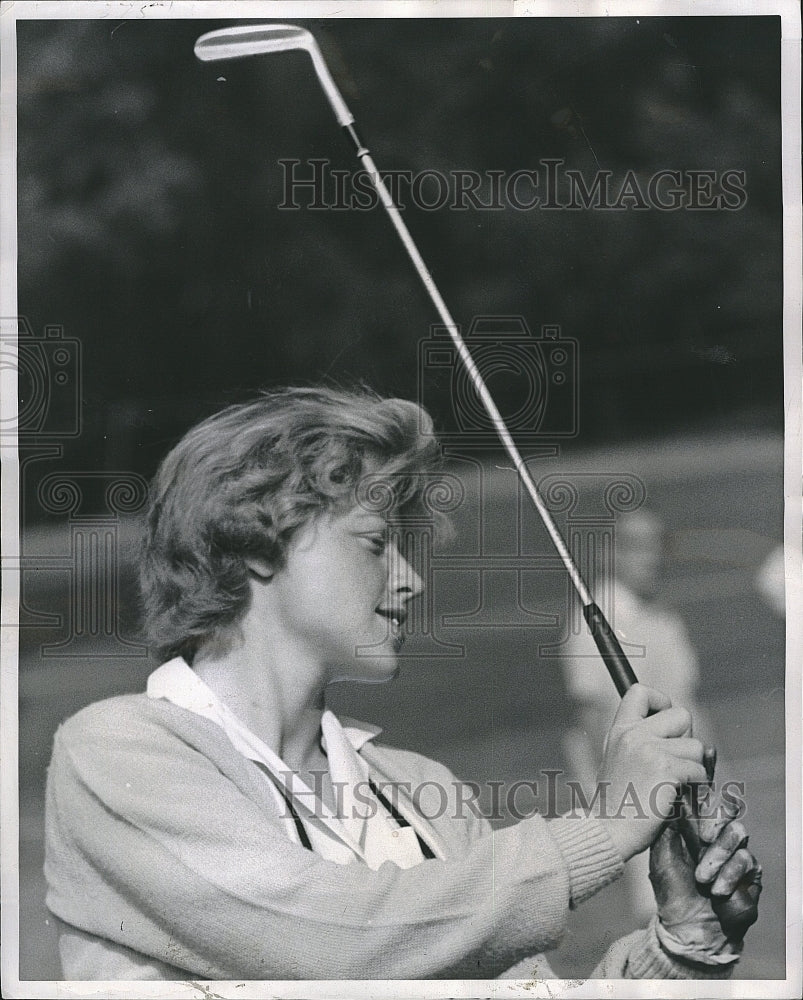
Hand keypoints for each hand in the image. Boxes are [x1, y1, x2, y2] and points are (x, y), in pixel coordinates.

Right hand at [595, 685, 706, 860]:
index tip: (666, 721)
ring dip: (694, 768)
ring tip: (675, 784)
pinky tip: (678, 796)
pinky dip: (697, 786)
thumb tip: (677, 733)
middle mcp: (634, 734)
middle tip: (676, 761)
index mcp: (620, 730)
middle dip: (687, 738)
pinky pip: (699, 770)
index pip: (641, 691)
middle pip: (682, 714)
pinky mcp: (666, 770)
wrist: (609, 831)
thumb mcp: (618, 760)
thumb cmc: (618, 802)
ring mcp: (649, 750)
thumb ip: (639, 741)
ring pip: (697, 747)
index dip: (662, 701)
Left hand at [650, 810, 761, 963]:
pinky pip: (747, 859)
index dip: (703, 799)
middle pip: (728, 807)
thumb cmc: (671, 888)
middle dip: (716, 819)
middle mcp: (717, 834)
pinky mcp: (751, 871)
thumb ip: (666, 823)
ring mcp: (735, 850)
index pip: (706, 798)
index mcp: (694, 824)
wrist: (687, 925)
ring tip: (702, 878)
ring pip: (738, 832)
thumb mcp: (661, 852)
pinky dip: (729, 875)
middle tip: (704, 838)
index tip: (690, 810)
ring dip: (718, 855)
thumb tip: (669, 793)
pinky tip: (717, 890)